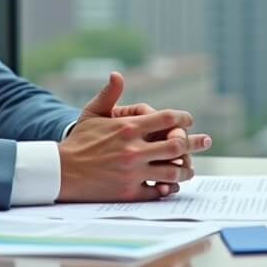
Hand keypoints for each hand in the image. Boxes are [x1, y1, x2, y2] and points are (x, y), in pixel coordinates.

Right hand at [58, 73, 211, 201]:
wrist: (60, 171)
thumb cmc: (78, 141)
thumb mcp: (91, 113)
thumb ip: (108, 94)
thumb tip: (117, 74)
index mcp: (128, 128)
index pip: (167, 118)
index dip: (183, 118)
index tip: (189, 120)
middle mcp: (134, 150)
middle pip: (176, 145)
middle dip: (195, 143)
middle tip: (205, 141)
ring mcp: (132, 172)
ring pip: (172, 172)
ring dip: (186, 170)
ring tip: (191, 169)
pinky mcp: (128, 192)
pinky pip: (157, 192)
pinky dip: (168, 189)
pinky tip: (173, 186)